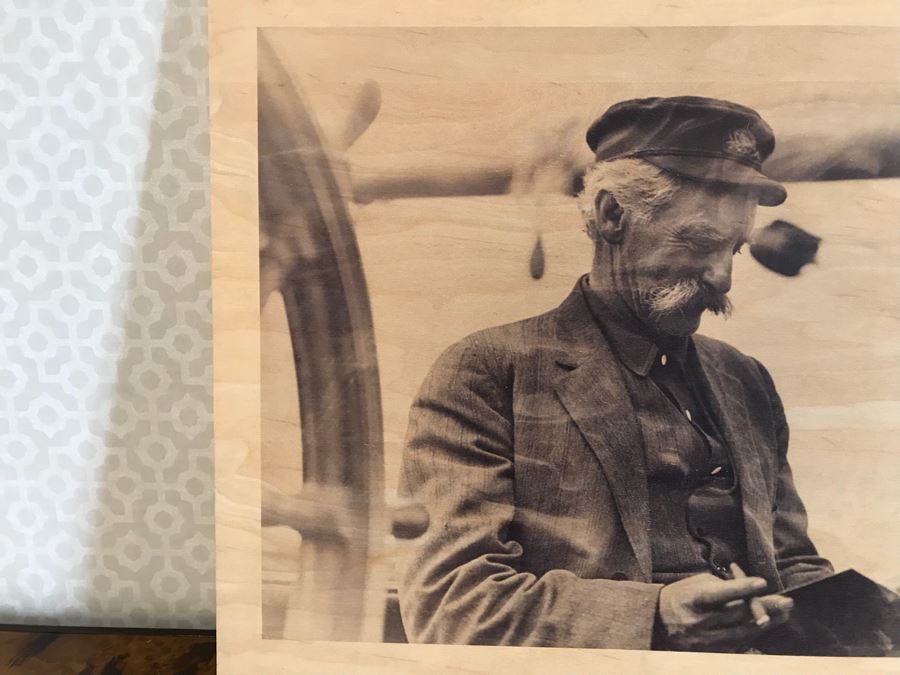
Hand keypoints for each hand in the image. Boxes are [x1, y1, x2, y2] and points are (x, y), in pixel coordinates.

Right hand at [656, 573, 793, 651]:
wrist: (659, 622)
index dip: (741, 588)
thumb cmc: (682, 596)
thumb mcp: (697, 583)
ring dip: (766, 623)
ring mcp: (705, 641)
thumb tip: (752, 590)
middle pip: (736, 615)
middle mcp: (698, 623)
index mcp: (692, 600)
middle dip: (764, 607)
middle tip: (787, 602)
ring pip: (742, 633)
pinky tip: (767, 627)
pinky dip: (755, 635)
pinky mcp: (711, 653)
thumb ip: (723, 586)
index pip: (719, 594)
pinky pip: (739, 646)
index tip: (762, 582)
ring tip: (784, 614)